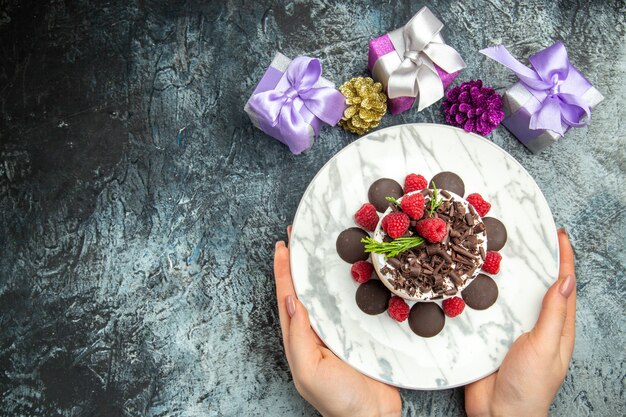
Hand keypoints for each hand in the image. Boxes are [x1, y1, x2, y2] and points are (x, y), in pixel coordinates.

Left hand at [273, 226, 400, 416]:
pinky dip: (347, 285)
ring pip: (327, 293)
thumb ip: (298, 337)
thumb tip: (292, 300)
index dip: (284, 271)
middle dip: (299, 263)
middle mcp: (316, 331)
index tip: (282, 246)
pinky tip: (351, 272)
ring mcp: (337, 331)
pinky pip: (350, 303)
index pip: (288, 297)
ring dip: (321, 269)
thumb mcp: (308, 371)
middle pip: (305, 290)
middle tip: (298, 236)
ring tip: (319, 245)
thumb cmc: (338, 400)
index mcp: (300, 338)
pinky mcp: (358, 332)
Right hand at [465, 228, 575, 416]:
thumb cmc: (530, 386)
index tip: (558, 235)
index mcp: (558, 327)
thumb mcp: (546, 346)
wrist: (498, 413)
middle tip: (525, 234)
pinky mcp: (490, 334)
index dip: (563, 259)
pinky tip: (474, 280)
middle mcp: (536, 324)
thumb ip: (554, 314)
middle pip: (537, 285)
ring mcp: (513, 329)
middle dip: (535, 259)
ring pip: (511, 294)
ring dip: (506, 273)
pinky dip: (484, 292)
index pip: (564, 285)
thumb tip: (565, 280)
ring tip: (498, 250)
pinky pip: (488, 308)